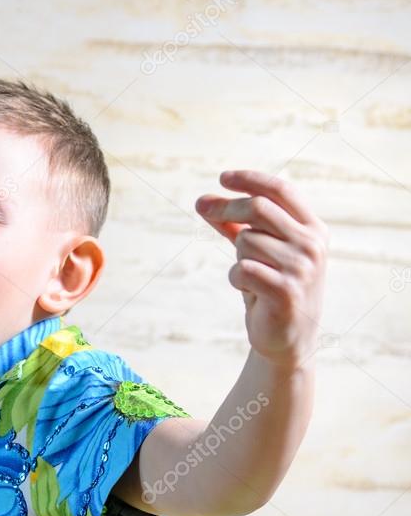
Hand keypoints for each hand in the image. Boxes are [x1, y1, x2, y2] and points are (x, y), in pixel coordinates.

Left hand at [196, 170, 328, 368]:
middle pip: (258, 208)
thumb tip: (203, 201)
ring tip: (251, 275)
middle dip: (226, 207)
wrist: (286, 338)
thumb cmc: (270, 288)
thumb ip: (234, 225)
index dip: (250, 180)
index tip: (222, 177)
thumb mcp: (257, 251)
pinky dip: (236, 278)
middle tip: (203, 208)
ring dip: (237, 256)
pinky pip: (242, 269)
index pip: (281, 191)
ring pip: (246, 240)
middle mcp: (313, 244)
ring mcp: (302, 268)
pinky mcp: (285, 291)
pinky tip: (248, 290)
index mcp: (314, 229)